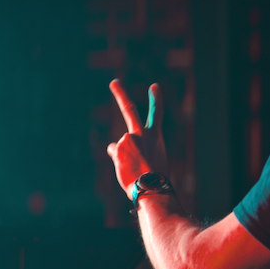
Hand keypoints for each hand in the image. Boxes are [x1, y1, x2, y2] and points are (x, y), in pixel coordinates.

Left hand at [106, 80, 167, 198]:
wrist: (152, 186)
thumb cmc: (154, 176)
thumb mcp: (152, 157)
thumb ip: (136, 146)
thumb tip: (112, 146)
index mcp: (155, 136)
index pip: (157, 114)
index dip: (156, 99)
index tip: (154, 86)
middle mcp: (141, 134)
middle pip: (129, 109)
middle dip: (121, 94)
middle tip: (114, 82)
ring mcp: (128, 139)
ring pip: (120, 146)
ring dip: (124, 157)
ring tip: (135, 168)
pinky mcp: (117, 148)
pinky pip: (114, 154)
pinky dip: (119, 162)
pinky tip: (127, 168)